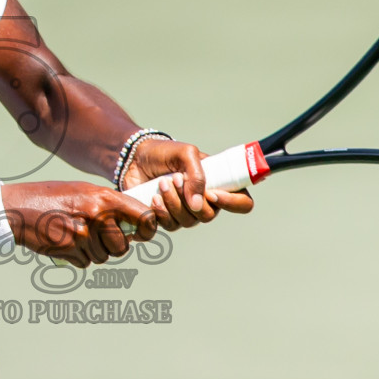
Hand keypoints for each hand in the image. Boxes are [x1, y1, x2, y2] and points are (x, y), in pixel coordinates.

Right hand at [1, 181, 156, 267]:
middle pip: (122, 246)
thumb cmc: (52, 197)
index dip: (147, 229)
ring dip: (93, 251)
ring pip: (103, 257)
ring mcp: (83, 235)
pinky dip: (77, 257)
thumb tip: (131, 224)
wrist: (18, 209)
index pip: (142, 218)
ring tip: (75, 234)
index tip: (142, 233)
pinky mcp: (70, 250)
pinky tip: (65, 241)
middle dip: (112, 246)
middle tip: (96, 235)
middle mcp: (97, 216)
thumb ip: (108, 205)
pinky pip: (85, 262)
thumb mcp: (83, 191)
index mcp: (104, 198)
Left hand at [119, 138, 255, 229]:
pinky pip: (170, 226)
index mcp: (219, 184)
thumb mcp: (186, 153)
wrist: (136, 158)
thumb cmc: (165, 153)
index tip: (211, 193)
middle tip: (175, 178)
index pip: (242, 203)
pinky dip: (161, 212)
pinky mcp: (167, 218)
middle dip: (189, 199)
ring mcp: (187, 212)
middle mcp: (206, 201)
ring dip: (173, 202)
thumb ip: (196, 175)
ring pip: (188, 222)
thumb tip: (198, 205)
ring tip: (162, 183)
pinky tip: (154, 198)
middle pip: (209, 216)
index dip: (232, 203)